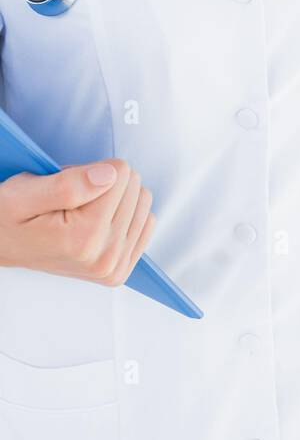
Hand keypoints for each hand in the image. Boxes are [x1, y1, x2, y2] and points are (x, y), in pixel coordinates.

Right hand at [0, 158, 155, 285]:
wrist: (2, 245)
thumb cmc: (9, 218)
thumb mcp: (24, 193)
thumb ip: (68, 184)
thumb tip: (109, 176)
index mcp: (83, 239)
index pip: (119, 173)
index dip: (90, 170)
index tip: (68, 185)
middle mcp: (103, 257)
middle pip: (133, 185)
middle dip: (102, 183)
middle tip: (72, 199)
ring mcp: (113, 267)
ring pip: (141, 199)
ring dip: (112, 198)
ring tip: (80, 210)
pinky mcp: (119, 269)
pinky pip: (145, 221)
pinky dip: (123, 214)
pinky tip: (97, 221)